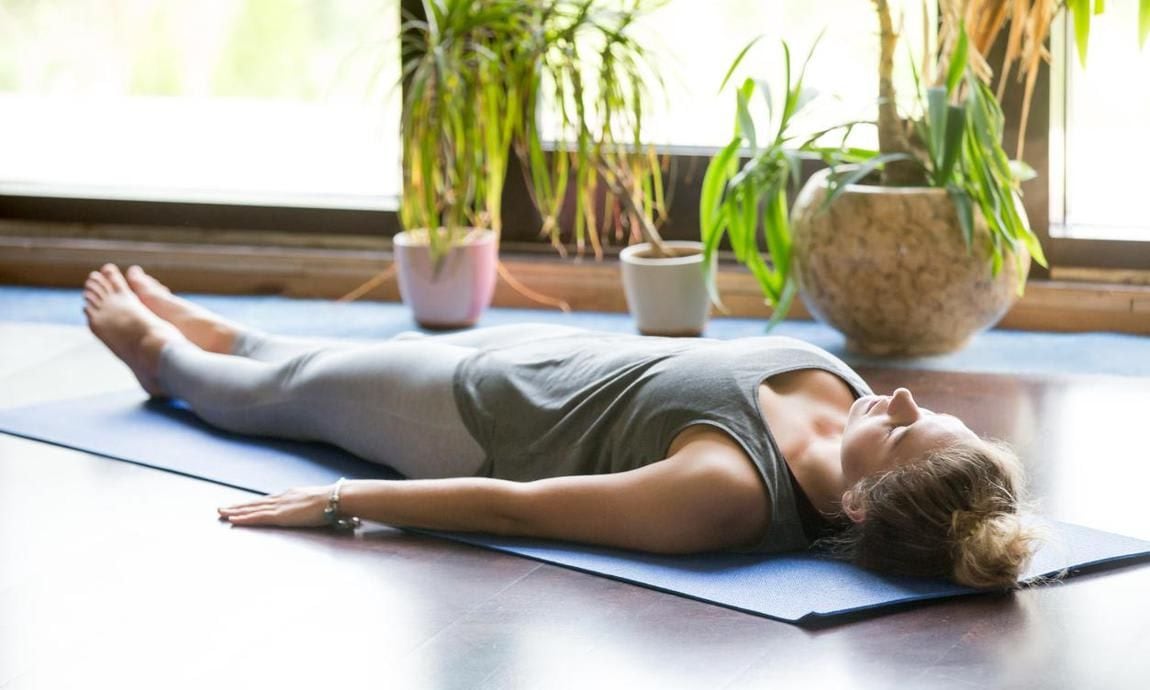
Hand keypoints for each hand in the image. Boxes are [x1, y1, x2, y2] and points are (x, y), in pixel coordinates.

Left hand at [217, 485, 331, 527]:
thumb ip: (309, 505)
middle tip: (222, 508)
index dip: (252, 503)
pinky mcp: (279, 515)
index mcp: (290, 495)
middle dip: (238, 506)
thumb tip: (313, 509)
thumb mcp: (316, 502)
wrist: (334, 498)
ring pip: (252, 509)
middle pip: (255, 503)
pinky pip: (257, 517)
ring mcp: (279, 506)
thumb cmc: (331, 501)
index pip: (267, 500)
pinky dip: (244, 518)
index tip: (241, 505)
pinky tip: (233, 519)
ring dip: (236, 511)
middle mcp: (281, 498)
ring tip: (222, 512)